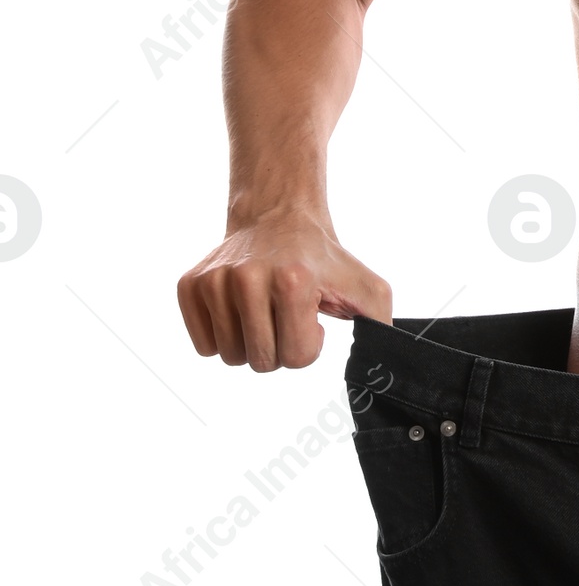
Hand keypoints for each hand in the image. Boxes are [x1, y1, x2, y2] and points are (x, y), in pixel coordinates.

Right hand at [177, 212, 391, 370]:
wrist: (278, 217)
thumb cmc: (321, 259)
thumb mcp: (366, 287)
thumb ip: (382, 327)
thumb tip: (383, 368)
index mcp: (293, 281)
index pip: (297, 358)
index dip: (308, 345)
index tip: (310, 317)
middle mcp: (247, 278)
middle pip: (261, 362)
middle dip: (279, 347)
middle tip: (285, 314)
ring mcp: (214, 281)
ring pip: (230, 357)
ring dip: (251, 343)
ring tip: (263, 310)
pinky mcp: (189, 284)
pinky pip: (203, 346)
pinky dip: (223, 337)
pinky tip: (239, 309)